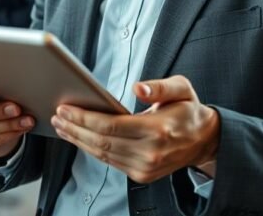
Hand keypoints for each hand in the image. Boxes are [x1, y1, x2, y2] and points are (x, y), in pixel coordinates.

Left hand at [51, 75, 220, 182]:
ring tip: (62, 126)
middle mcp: (150, 153)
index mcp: (158, 130)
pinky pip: (110, 162)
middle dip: (75, 129)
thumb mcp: (181, 88)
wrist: (204, 140)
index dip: (84, 118)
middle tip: (57, 116)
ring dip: (78, 141)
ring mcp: (146, 167)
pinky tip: (79, 138)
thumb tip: (138, 89)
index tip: (65, 108)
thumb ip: (160, 86)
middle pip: (102, 141)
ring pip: (103, 154)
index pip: (111, 126)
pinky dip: (91, 150)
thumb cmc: (188, 110)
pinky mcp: (142, 175)